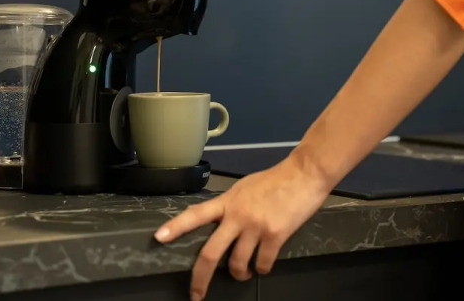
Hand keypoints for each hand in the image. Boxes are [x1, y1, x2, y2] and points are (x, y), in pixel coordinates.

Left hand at [153, 154, 330, 300]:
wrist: (305, 174)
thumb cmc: (276, 179)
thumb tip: (220, 220)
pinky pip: (262, 264)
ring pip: (237, 264)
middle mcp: (237, 215)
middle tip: (196, 295)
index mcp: (228, 201)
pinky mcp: (275, 235)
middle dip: (200, 279)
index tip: (159, 238)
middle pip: (211, 253)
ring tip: (242, 274)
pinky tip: (263, 265)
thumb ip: (230, 205)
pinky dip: (261, 269)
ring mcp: (255, 227)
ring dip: (238, 275)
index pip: (195, 214)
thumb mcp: (245, 188)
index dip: (176, 227)